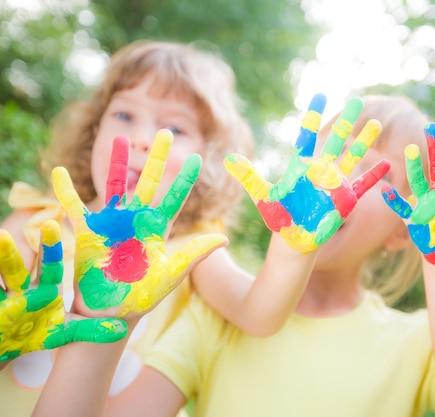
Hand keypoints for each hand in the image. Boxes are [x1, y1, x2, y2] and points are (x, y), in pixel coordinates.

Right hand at [0, 220, 127, 363]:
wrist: (8, 350)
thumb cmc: (36, 334)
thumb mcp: (63, 332)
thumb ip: (90, 329)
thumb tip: (121, 329)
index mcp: (44, 289)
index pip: (50, 266)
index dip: (50, 247)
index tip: (52, 224)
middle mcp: (20, 291)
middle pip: (14, 268)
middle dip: (7, 253)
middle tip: (3, 234)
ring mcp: (2, 301)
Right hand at [52, 130, 227, 319]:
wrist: (109, 314)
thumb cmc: (142, 297)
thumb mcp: (170, 275)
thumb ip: (193, 256)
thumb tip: (224, 239)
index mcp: (157, 229)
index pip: (175, 197)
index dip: (185, 178)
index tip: (196, 156)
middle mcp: (136, 221)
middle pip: (149, 182)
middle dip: (157, 158)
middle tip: (166, 133)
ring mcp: (112, 223)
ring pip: (116, 184)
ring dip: (118, 161)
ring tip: (121, 137)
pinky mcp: (88, 232)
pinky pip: (75, 207)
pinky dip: (66, 191)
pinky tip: (59, 172)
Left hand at [224, 94, 389, 252]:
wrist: (294, 240)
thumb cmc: (279, 219)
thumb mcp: (263, 197)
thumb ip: (249, 177)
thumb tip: (229, 159)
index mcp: (301, 166)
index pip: (308, 135)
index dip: (315, 115)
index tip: (322, 95)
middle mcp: (320, 171)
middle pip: (336, 140)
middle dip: (347, 121)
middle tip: (358, 101)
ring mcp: (335, 184)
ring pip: (352, 156)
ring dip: (364, 142)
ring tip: (376, 124)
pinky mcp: (346, 200)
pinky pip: (363, 185)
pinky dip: (374, 175)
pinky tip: (389, 163)